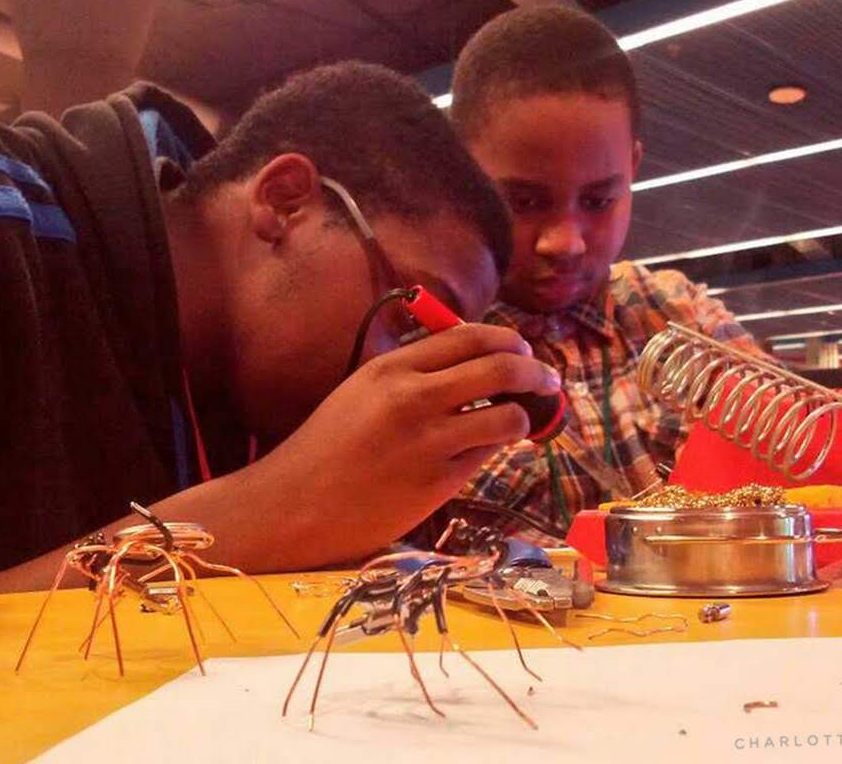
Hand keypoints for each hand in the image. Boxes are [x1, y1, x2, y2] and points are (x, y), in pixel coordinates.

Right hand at [249, 323, 559, 564]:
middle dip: (535, 371)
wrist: (294, 506)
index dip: (508, 339)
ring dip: (524, 415)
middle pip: (502, 366)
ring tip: (519, 421)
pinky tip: (479, 453)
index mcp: (392, 367)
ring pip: (508, 415)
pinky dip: (492, 451)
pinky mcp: (438, 482)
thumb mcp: (362, 391)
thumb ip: (412, 371)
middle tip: (546, 380)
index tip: (522, 348)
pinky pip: (487, 456)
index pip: (470, 336)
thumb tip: (474, 356)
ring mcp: (429, 440)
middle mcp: (414, 396)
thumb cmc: (327, 448)